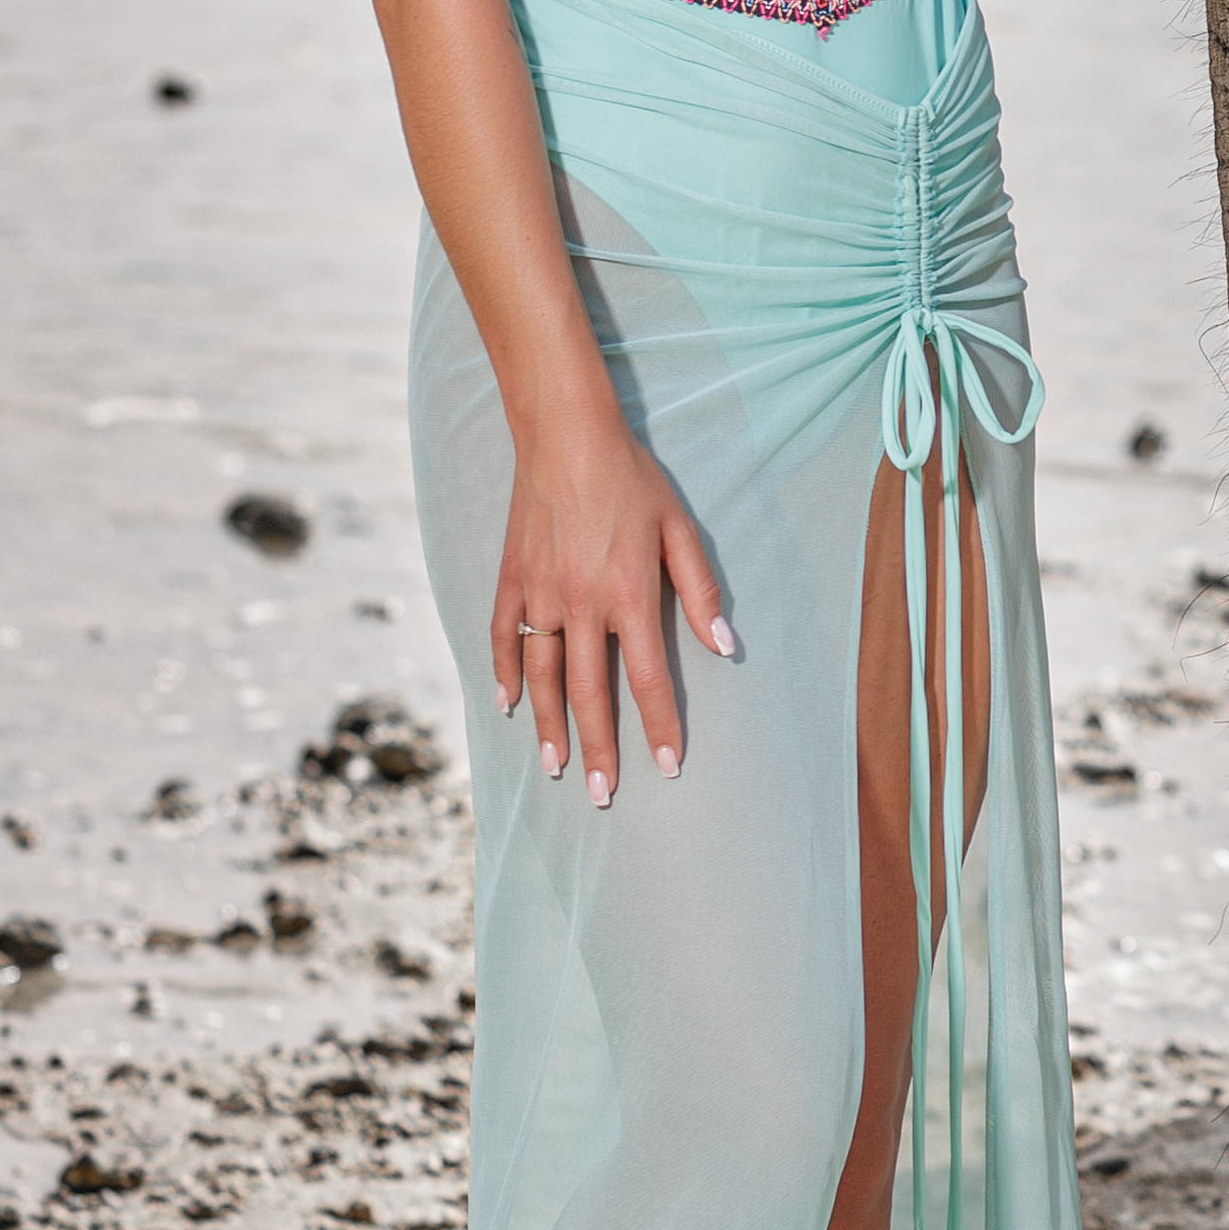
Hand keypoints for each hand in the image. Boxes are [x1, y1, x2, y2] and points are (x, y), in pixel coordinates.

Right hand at [494, 410, 731, 807]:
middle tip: (602, 794)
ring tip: (555, 769)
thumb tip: (725, 646)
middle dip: (599, 749)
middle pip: (590, 693)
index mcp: (629, 594)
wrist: (566, 435)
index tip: (668, 767)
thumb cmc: (632, 478)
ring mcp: (540, 595)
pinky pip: (503, 638)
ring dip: (549, 727)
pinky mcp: (511, 580)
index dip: (660, 727)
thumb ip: (700, 591)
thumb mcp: (681, 528)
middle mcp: (581, 604)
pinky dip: (504, 675)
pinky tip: (509, 707)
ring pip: (542, 677)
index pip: (648, 678)